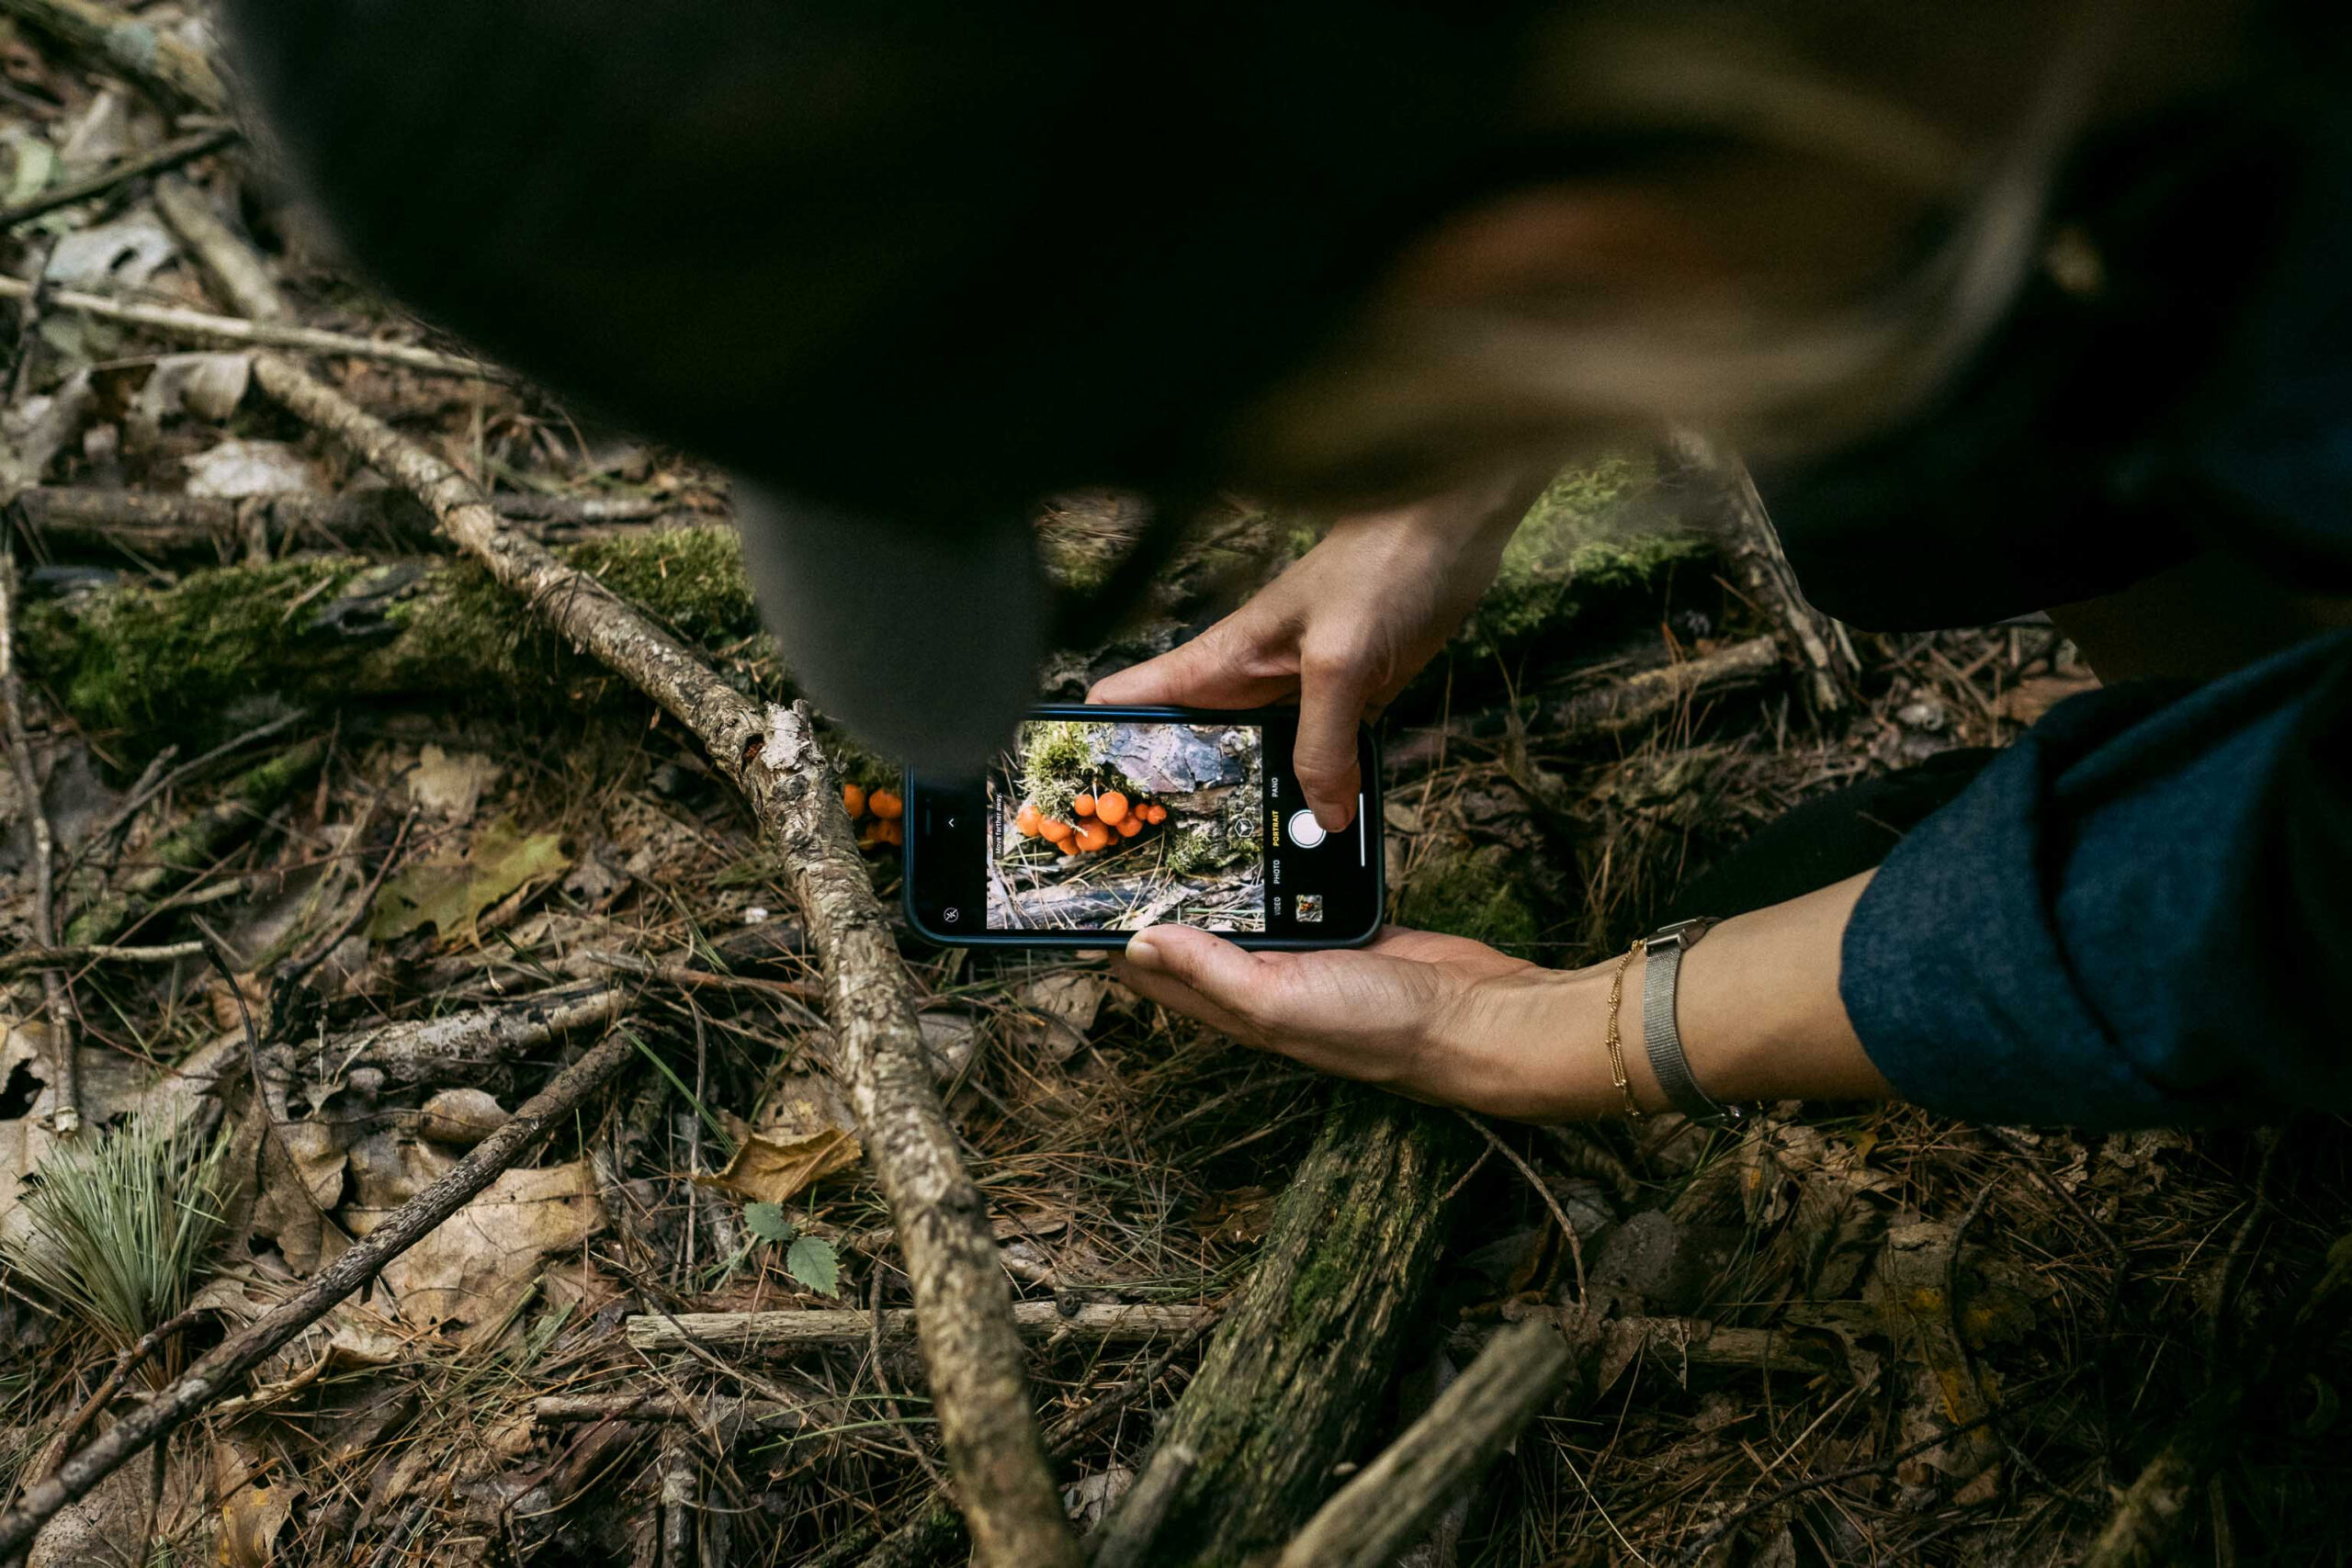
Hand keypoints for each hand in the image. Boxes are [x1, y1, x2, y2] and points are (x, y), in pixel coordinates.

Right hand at [1088, 472, 1543, 830]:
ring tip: (1261, 860)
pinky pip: (1326, 757)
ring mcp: (1298, 692)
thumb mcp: (1337, 662)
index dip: (1100, 741)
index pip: (1130, 697)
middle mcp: (1249, 681)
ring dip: (1267, 799)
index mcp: (1221, 660)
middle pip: (1197, 745)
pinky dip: (1327, 789)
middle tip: (1182, 856)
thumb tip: (1322, 817)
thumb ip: (1322, 743)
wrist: (1451, 527)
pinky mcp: (1347, 700)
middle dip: (1188, 796)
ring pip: (1265, 758)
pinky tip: (1332, 826)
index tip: (1090, 794)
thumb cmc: (1379, 564)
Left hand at [1110, 874, 1893, 1122]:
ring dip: (1215, 869)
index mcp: (1236, 1007)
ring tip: (1178, 813)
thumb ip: (1214, 971)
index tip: (1073, 888)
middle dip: (1154, 889)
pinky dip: (1275, 864)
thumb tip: (1137, 941)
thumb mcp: (1283, 1001)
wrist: (1482, 1016)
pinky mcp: (1343, 925)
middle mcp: (1261, 982)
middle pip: (1190, 930)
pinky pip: (1294, 890)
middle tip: (1121, 826)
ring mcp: (1304, 952)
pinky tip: (1262, 825)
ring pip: (1242, 905)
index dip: (1110, 934)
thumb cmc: (1384, 1026)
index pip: (1153, 968)